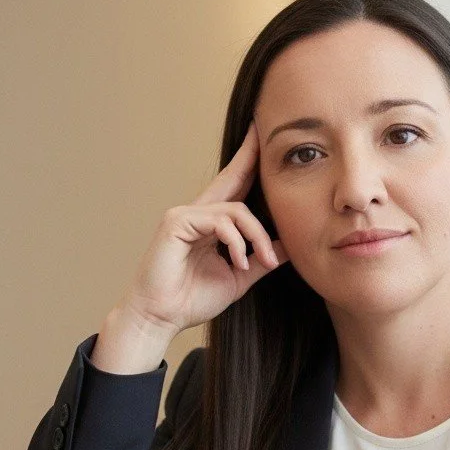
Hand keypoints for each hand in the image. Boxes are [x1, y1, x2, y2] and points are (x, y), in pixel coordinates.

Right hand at [119, 118, 287, 336]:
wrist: (161, 317)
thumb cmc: (192, 299)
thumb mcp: (239, 278)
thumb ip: (260, 259)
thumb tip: (288, 246)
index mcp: (211, 224)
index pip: (235, 188)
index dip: (249, 163)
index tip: (261, 139)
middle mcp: (197, 213)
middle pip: (232, 179)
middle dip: (250, 156)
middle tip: (264, 132)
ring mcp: (184, 215)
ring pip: (236, 210)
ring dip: (257, 237)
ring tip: (264, 262)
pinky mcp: (176, 223)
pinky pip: (219, 222)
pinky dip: (237, 243)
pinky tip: (240, 263)